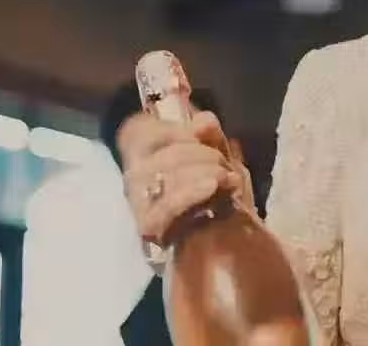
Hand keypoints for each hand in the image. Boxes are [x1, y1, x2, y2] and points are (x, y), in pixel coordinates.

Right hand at [117, 110, 252, 245]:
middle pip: (157, 153)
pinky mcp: (150, 229)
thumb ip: (212, 137)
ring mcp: (139, 205)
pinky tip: (214, 185)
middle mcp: (136, 180)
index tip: (198, 134)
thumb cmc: (221, 197)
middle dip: (197, 152)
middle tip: (223, 162)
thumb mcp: (221, 160)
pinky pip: (166, 206)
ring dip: (200, 170)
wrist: (232, 246)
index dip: (170, 129)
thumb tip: (204, 121)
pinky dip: (192, 192)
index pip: (140, 132)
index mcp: (147, 158)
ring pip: (161, 176)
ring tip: (226, 177)